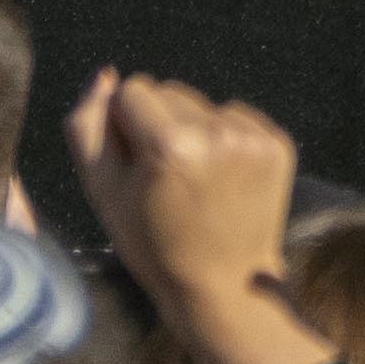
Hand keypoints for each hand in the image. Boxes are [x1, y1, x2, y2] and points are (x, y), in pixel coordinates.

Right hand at [73, 71, 315, 363]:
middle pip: (167, 91)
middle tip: (167, 181)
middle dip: (159, 126)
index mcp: (170, 146)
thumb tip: (105, 74)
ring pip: (199, 103)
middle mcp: (216, 134)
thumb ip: (88, 126)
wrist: (226, 289)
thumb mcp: (103, 192)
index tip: (138, 171)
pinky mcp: (276, 144)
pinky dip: (221, 139)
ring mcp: (252, 139)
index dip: (125, 128)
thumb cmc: (156, 247)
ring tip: (194, 182)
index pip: (132, 90)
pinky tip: (220, 180)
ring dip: (190, 130)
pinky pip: (232, 115)